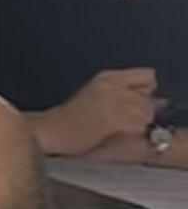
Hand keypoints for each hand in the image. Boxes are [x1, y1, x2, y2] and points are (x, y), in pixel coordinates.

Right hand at [41, 67, 165, 163]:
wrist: (49, 131)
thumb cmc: (70, 119)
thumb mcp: (97, 95)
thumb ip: (126, 94)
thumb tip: (160, 102)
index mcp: (107, 76)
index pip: (148, 75)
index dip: (145, 91)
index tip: (132, 102)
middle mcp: (112, 84)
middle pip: (149, 97)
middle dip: (142, 111)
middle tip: (120, 120)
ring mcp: (113, 100)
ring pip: (146, 113)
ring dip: (137, 123)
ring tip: (115, 128)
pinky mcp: (112, 117)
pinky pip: (137, 126)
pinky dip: (130, 132)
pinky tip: (113, 133)